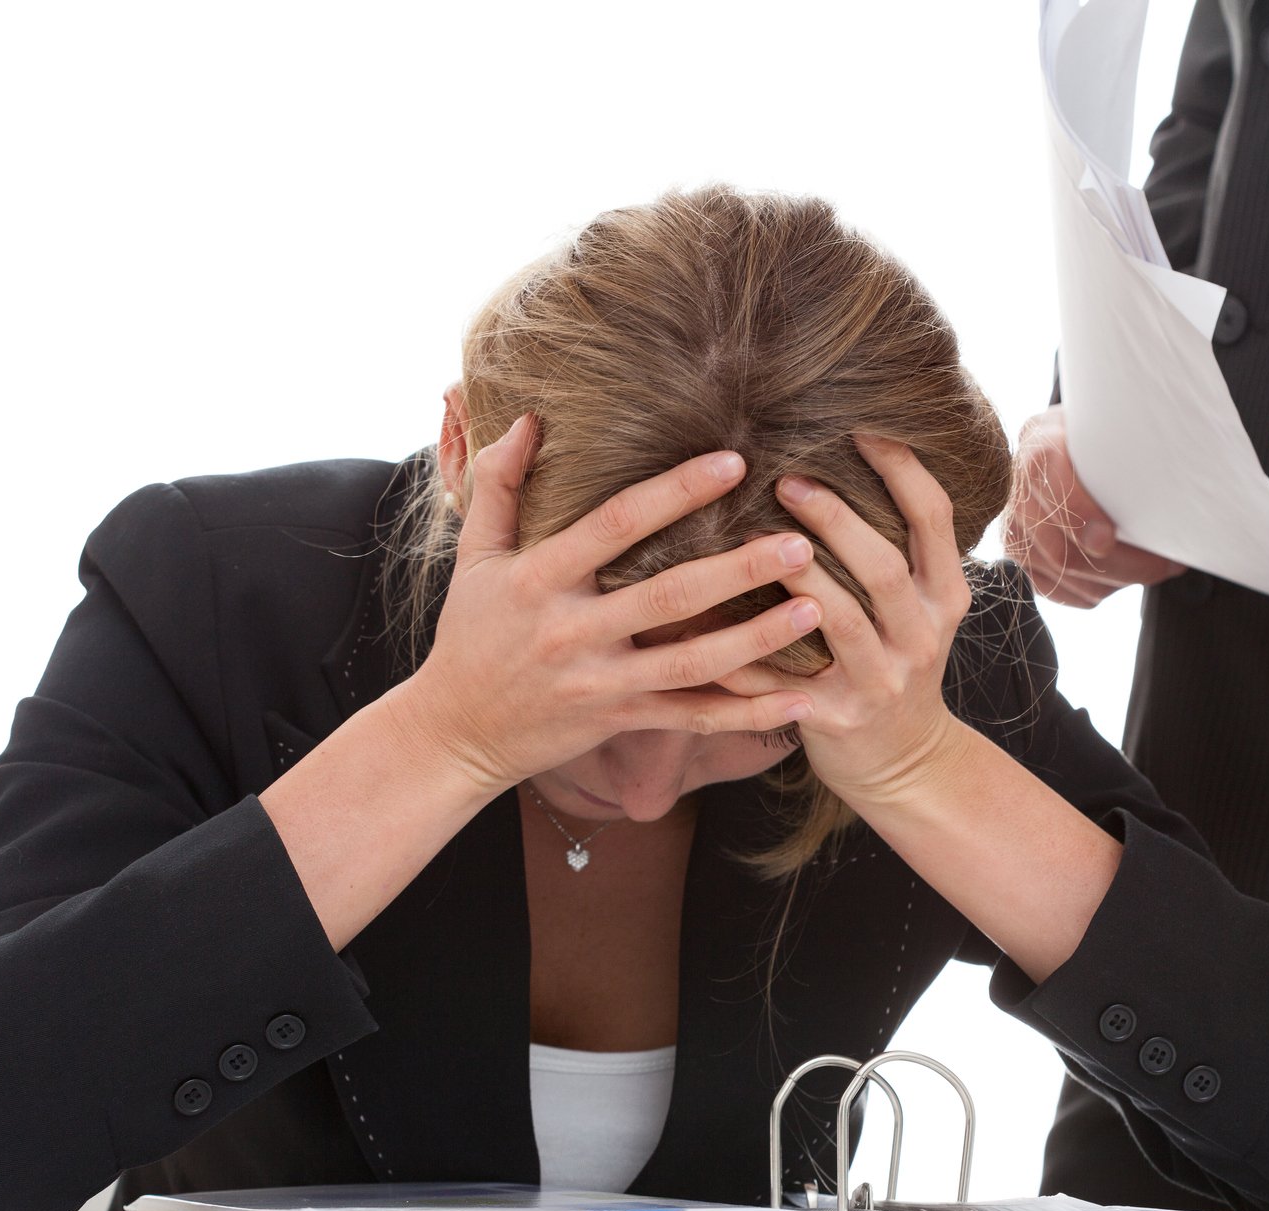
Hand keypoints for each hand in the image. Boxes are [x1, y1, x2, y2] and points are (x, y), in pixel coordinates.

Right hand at [405, 413, 820, 792]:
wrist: (453, 735)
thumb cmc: (469, 636)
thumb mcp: (474, 556)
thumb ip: (499, 484)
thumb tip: (527, 418)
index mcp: (539, 579)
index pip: (616, 525)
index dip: (675, 492)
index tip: (733, 462)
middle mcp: (573, 631)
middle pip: (669, 596)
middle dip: (739, 568)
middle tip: (802, 541)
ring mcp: (601, 683)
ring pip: (692, 663)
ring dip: (758, 639)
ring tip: (815, 608)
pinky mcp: (620, 722)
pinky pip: (692, 719)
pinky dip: (749, 715)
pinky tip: (801, 700)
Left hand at [720, 435, 973, 807]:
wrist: (906, 764)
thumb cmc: (897, 663)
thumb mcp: (922, 608)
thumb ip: (899, 550)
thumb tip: (846, 460)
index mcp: (946, 597)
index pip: (934, 519)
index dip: (903, 469)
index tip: (863, 427)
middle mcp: (921, 636)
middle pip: (882, 568)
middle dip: (836, 519)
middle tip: (787, 480)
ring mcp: (882, 681)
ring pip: (839, 621)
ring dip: (794, 576)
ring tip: (753, 539)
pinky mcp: (838, 719)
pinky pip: (781, 683)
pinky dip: (741, 655)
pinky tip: (702, 625)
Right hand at [1005, 405, 1183, 607]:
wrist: (1072, 448)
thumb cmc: (1105, 439)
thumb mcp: (1117, 429)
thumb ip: (1132, 449)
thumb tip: (1175, 496)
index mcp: (1040, 442)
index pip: (1046, 477)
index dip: (1076, 513)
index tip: (1107, 539)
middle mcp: (1017, 487)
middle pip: (1058, 547)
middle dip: (1119, 563)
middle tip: (1165, 563)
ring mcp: (1013, 526)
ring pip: (1063, 575)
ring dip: (1117, 579)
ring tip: (1156, 568)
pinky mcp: (1022, 559)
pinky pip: (1058, 591)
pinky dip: (1097, 590)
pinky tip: (1124, 576)